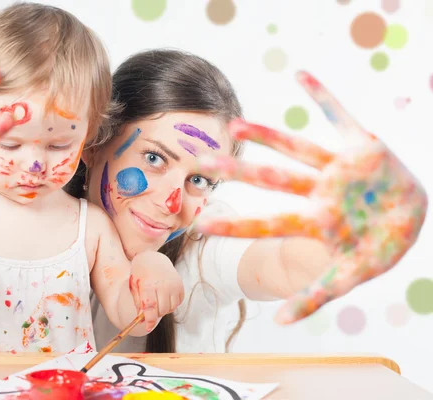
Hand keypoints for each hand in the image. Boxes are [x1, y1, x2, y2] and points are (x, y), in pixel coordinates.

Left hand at [129, 251, 183, 331]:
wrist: (153, 259)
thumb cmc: (141, 273)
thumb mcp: (134, 287)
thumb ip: (138, 303)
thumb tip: (142, 320)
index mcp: (148, 285)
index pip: (150, 307)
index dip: (150, 320)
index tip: (148, 327)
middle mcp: (162, 285)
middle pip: (161, 310)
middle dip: (155, 313)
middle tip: (150, 308)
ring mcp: (173, 285)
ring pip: (170, 308)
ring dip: (163, 309)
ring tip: (157, 301)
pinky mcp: (180, 285)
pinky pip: (177, 303)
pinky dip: (171, 304)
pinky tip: (164, 297)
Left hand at [197, 71, 427, 323]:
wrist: (413, 219)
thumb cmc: (381, 248)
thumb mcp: (351, 275)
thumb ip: (316, 296)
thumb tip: (279, 322)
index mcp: (316, 222)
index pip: (267, 224)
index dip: (235, 226)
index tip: (198, 225)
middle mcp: (319, 192)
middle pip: (272, 180)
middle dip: (238, 172)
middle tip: (201, 163)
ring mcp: (338, 169)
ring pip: (296, 147)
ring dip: (268, 134)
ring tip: (234, 122)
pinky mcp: (363, 147)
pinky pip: (341, 116)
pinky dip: (324, 96)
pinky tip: (300, 74)